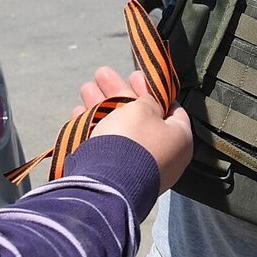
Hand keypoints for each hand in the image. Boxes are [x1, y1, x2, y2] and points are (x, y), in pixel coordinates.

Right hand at [78, 66, 191, 189]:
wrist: (107, 182)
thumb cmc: (133, 140)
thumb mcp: (143, 109)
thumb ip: (148, 100)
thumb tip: (152, 100)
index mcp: (179, 139)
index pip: (171, 109)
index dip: (153, 90)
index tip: (136, 76)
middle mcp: (162, 154)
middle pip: (140, 116)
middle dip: (119, 93)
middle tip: (102, 74)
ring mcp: (137, 166)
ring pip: (118, 129)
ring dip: (101, 105)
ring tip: (86, 87)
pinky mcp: (113, 173)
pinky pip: (105, 145)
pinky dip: (93, 128)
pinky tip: (78, 112)